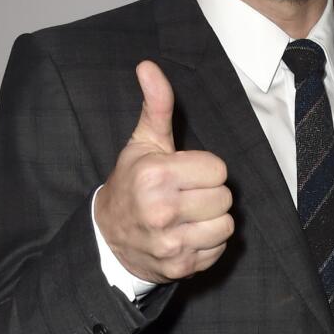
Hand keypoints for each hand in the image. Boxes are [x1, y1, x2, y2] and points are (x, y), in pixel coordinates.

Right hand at [93, 61, 233, 282]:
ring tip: (188, 215)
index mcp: (155, 176)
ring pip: (226, 225)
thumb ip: (156, 105)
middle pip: (225, 198)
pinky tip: (187, 235)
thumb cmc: (132, 183)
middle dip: (210, 194)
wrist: (108, 237)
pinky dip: (208, 244)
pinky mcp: (179, 267)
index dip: (205, 170)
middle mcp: (161, 211)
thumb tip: (148, 65)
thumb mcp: (143, 143)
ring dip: (212, 220)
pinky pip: (218, 249)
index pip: (219, 171)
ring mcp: (170, 243)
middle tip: (187, 195)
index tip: (185, 174)